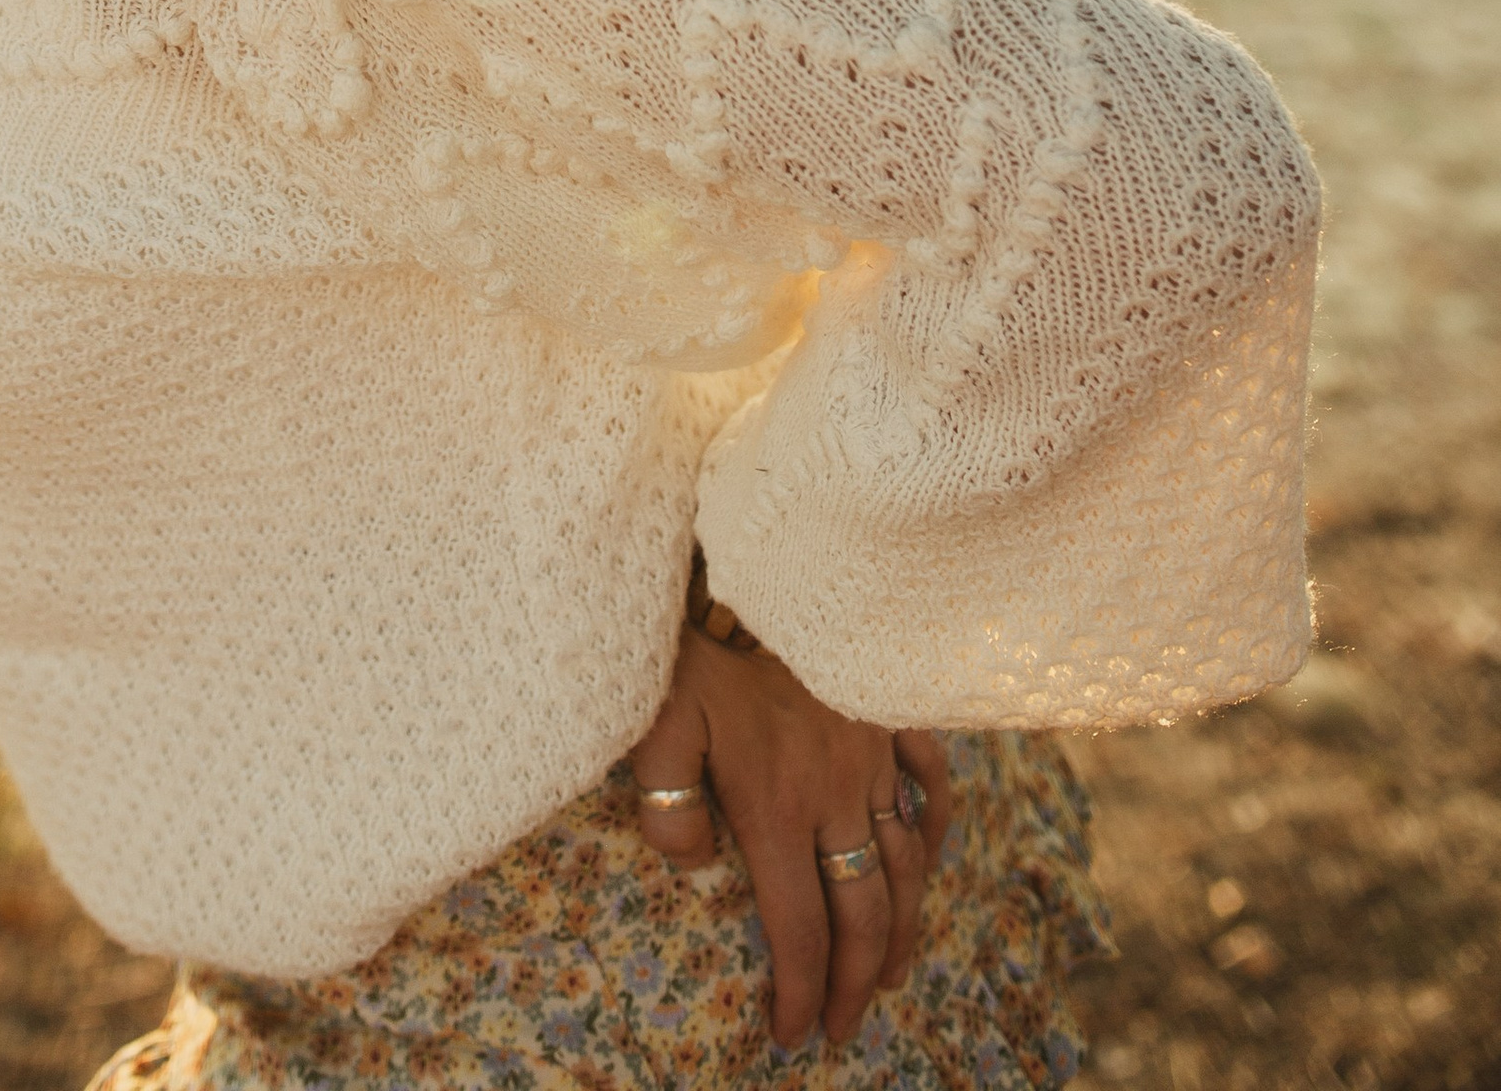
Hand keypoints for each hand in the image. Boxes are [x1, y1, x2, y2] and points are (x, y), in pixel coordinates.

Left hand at [629, 621, 952, 1050]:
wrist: (762, 554)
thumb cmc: (694, 637)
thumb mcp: (655, 722)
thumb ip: (667, 804)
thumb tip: (696, 866)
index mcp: (775, 806)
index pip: (798, 928)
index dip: (800, 990)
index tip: (794, 1035)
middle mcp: (836, 793)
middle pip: (863, 914)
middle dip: (858, 984)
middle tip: (847, 1029)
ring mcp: (872, 754)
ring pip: (905, 866)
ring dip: (904, 929)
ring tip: (893, 975)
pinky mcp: (891, 712)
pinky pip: (931, 783)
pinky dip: (934, 831)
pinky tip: (926, 861)